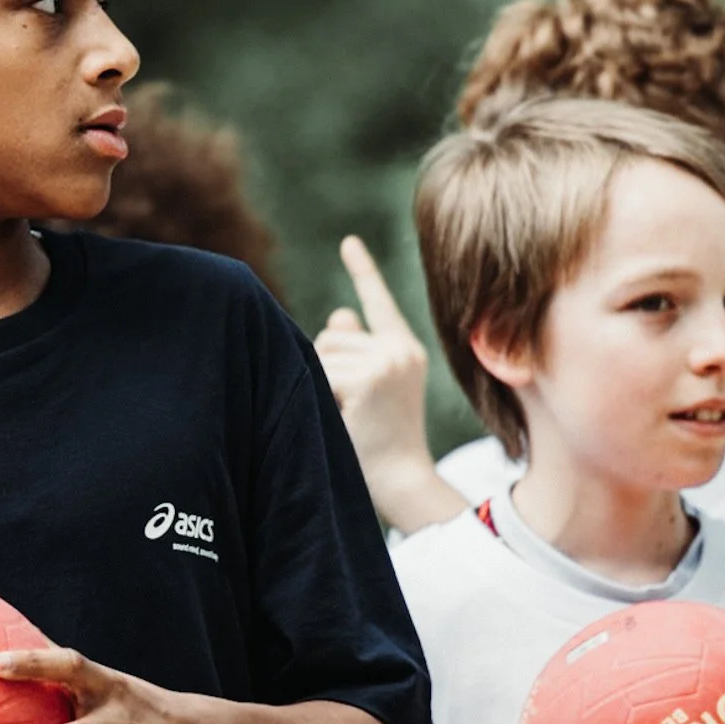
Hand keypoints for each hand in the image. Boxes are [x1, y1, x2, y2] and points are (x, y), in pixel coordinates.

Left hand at [316, 236, 462, 531]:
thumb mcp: (372, 389)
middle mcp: (400, 348)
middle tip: (352, 409)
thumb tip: (340, 314)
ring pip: (321, 354)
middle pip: (330, 337)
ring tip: (350, 416)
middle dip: (326, 369)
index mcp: (403, 349)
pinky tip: (347, 419)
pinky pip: (321, 374)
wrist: (403, 481)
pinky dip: (322, 398)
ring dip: (322, 385)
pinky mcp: (371, 377)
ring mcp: (388, 360)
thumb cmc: (381, 443)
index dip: (362, 270)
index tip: (348, 243)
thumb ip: (356, 351)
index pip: (377, 302)